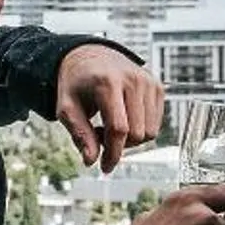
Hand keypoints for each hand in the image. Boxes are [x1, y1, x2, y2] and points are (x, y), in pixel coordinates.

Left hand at [54, 47, 162, 172]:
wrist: (91, 57)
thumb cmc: (77, 84)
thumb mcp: (67, 108)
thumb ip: (79, 134)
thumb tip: (91, 160)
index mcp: (107, 82)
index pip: (119, 129)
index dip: (113, 153)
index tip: (104, 168)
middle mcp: (133, 80)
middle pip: (137, 134)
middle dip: (119, 145)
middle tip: (98, 136)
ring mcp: (149, 82)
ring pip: (150, 132)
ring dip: (130, 139)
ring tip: (109, 127)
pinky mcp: (157, 87)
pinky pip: (155, 124)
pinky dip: (140, 130)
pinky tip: (123, 120)